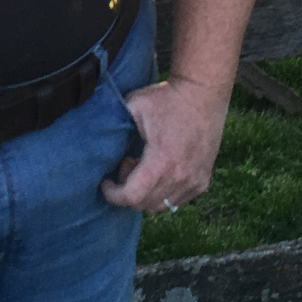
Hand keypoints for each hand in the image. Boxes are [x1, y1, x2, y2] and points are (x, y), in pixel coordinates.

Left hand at [100, 74, 229, 212]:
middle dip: (128, 192)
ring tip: (144, 168)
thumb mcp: (134, 105)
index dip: (113, 195)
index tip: (106, 182)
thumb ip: (115, 125)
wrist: (203, 94)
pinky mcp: (202, 181)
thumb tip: (98, 138)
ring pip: (161, 206)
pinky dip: (163, 193)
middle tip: (126, 165)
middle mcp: (180, 177)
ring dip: (146, 193)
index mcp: (161, 161)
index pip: (132, 197)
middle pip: (144, 205)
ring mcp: (194, 182)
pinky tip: (161, 171)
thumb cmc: (167, 98)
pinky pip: (176, 201)